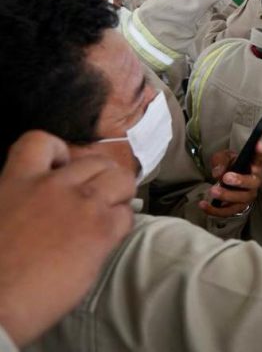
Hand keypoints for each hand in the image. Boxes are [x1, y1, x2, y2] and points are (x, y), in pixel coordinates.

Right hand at [0, 131, 133, 345]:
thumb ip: (19, 199)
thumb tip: (36, 203)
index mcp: (17, 181)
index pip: (41, 141)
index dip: (58, 151)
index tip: (61, 168)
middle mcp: (52, 186)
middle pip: (96, 162)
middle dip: (101, 176)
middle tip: (95, 197)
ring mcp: (81, 205)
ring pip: (120, 180)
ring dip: (118, 194)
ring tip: (107, 212)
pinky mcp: (100, 231)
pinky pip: (126, 215)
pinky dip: (121, 224)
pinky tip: (106, 239)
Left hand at [199, 142, 261, 217]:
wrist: (230, 183)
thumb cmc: (230, 167)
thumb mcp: (224, 158)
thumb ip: (221, 161)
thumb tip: (218, 173)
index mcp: (254, 167)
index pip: (259, 159)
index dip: (259, 152)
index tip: (257, 144)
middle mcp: (254, 182)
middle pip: (252, 183)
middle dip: (240, 181)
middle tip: (226, 178)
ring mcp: (247, 197)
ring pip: (240, 200)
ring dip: (226, 196)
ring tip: (212, 191)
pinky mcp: (238, 208)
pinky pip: (227, 212)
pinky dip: (214, 210)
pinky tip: (202, 204)